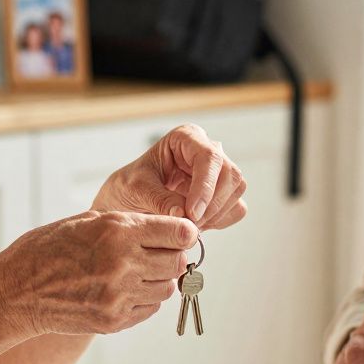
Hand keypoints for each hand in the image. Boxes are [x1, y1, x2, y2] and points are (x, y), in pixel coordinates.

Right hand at [0, 211, 198, 336]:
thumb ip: (129, 224)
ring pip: (167, 288)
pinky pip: (150, 308)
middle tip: (160, 253)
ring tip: (138, 271)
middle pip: (178, 262)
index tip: (181, 234)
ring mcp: (119, 296)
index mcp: (117, 232)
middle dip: (173, 255)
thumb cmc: (47, 249)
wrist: (15, 292)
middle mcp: (123, 264)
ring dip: (160, 279)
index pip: (179, 233)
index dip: (184, 233)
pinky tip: (126, 289)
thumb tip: (167, 228)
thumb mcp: (87, 221)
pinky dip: (146, 298)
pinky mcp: (114, 320)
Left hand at [92, 124, 247, 229]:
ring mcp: (219, 172)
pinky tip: (197, 225)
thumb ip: (159, 200)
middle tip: (189, 225)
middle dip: (212, 205)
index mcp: (186, 138)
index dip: (205, 187)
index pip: (209, 157)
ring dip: (216, 214)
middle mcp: (207, 151)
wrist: (127, 202)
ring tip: (188, 226)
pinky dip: (220, 221)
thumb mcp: (135, 190)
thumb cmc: (129, 187)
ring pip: (236, 191)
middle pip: (230, 174)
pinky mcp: (224, 193)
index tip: (191, 213)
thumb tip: (184, 215)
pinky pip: (236, 208)